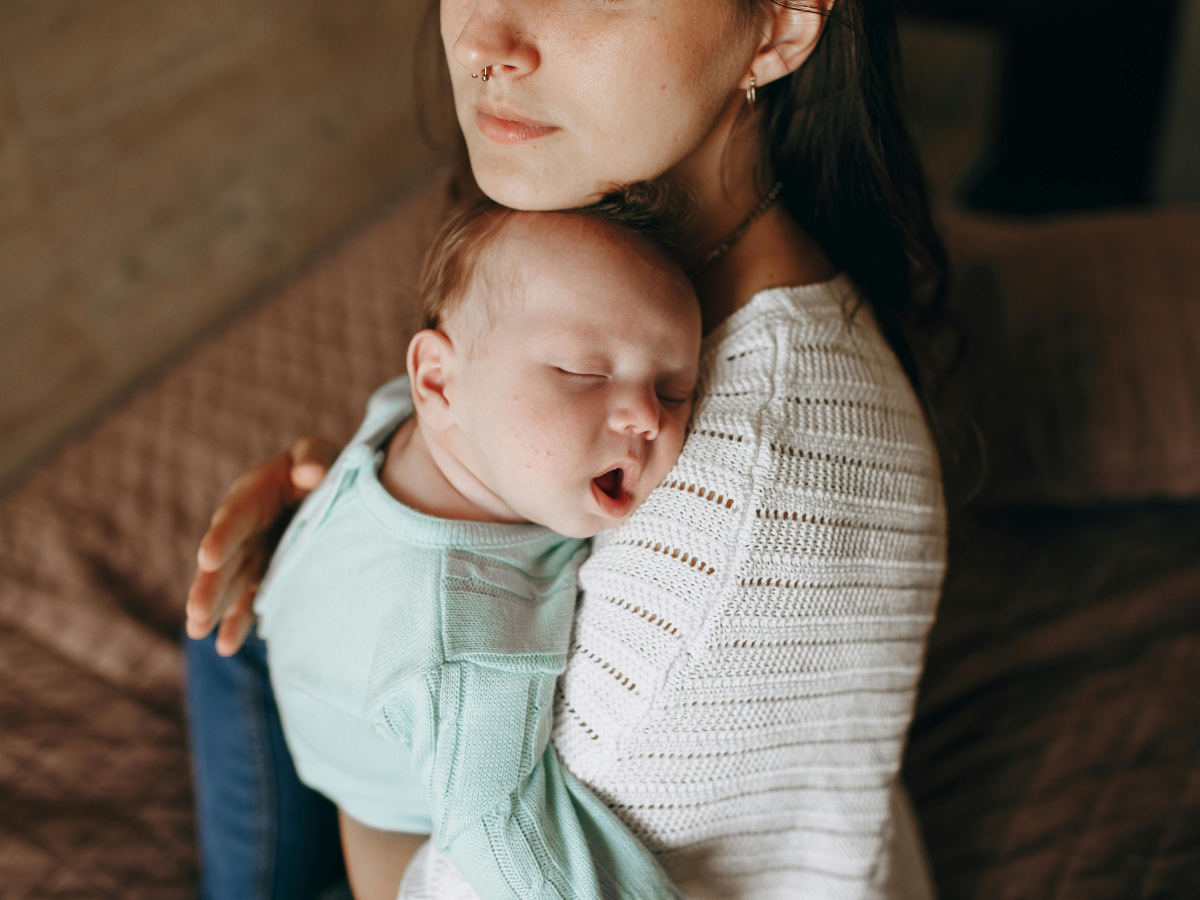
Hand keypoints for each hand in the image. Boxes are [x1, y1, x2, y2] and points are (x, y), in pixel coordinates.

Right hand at [185, 436, 337, 655]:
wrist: (330, 489)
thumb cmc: (321, 467)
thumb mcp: (318, 453)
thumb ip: (313, 458)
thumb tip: (309, 475)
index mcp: (253, 496)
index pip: (235, 517)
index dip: (222, 536)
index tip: (207, 558)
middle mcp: (244, 529)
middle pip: (224, 560)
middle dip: (209, 586)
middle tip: (195, 611)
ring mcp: (252, 557)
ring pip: (230, 585)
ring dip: (214, 609)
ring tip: (197, 631)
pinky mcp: (263, 578)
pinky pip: (248, 602)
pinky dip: (237, 622)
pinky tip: (224, 645)